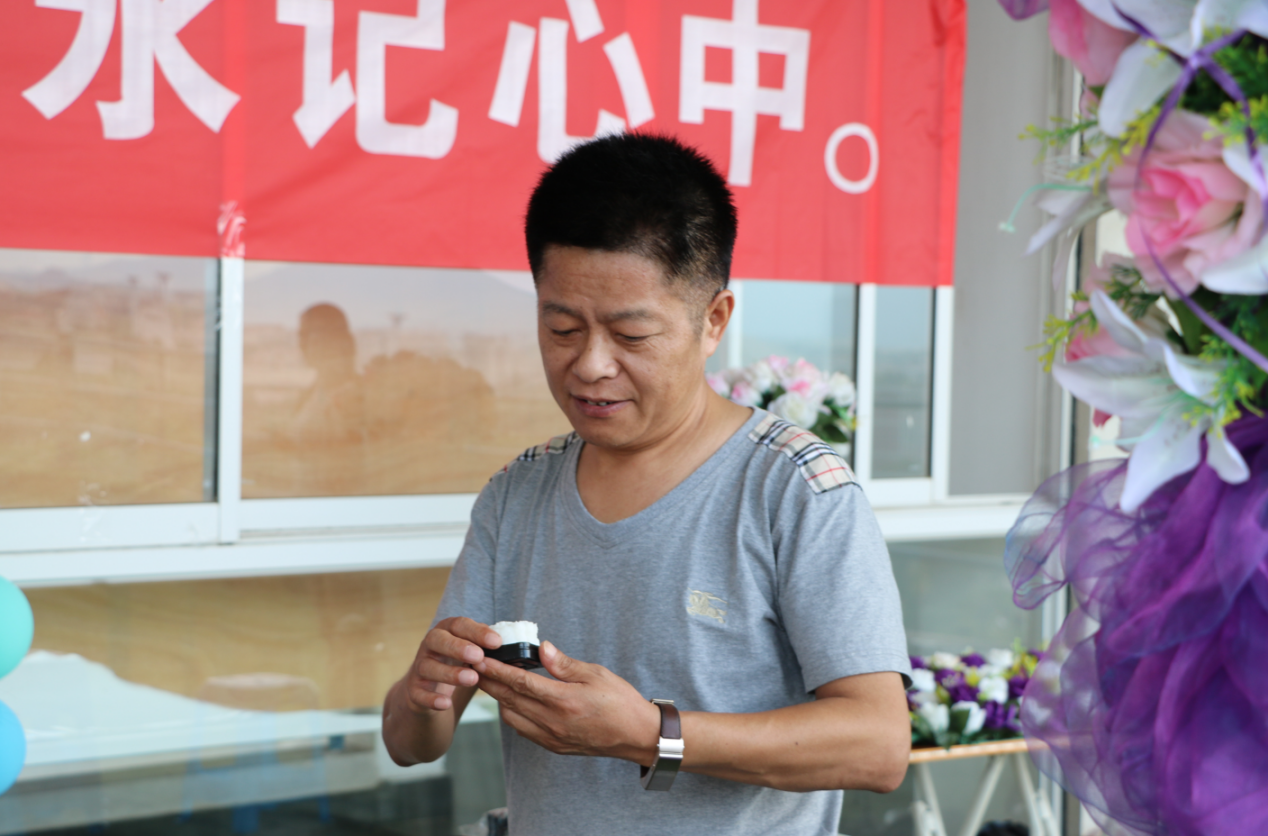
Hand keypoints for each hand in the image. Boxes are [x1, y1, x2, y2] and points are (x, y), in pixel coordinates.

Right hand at [402, 616, 502, 712]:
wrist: (428, 689)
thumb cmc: (457, 663)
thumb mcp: (471, 651)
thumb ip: (487, 648)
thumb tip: (513, 650)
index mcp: (447, 631)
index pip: (459, 625)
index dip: (477, 632)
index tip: (496, 642)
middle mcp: (430, 646)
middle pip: (437, 640)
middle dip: (458, 647)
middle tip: (478, 656)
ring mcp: (419, 667)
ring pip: (428, 667)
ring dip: (449, 673)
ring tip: (471, 679)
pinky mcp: (413, 690)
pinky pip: (418, 694)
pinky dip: (431, 699)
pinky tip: (445, 704)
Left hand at [477, 641, 660, 763]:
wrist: (636, 736)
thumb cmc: (620, 702)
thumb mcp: (596, 675)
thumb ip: (564, 664)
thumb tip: (542, 649)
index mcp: (564, 701)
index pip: (521, 683)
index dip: (497, 670)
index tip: (480, 658)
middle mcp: (553, 722)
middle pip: (510, 700)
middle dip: (489, 682)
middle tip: (473, 666)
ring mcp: (552, 737)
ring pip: (513, 717)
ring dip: (499, 699)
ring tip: (492, 680)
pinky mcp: (554, 746)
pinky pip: (523, 729)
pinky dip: (513, 713)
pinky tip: (513, 701)